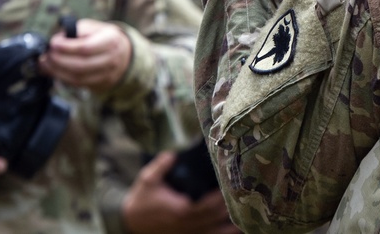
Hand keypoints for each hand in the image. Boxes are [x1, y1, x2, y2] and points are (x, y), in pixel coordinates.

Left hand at [40, 18, 131, 92]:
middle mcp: (111, 59)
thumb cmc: (104, 38)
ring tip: (46, 63)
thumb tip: (59, 38)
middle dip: (59, 60)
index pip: (86, 47)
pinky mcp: (100, 84)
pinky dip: (63, 78)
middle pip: (81, 65)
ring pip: (78, 77)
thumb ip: (77, 29)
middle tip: (47, 54)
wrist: (123, 54)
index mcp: (111, 40)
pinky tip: (54, 71)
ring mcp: (107, 74)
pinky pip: (78, 84)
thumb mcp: (94, 27)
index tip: (53, 43)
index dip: (66, 47)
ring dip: (58, 71)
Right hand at [122, 151, 239, 233]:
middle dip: (230, 207)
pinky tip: (235, 230)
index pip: (208, 205)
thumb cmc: (141, 199)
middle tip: (246, 194)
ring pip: (215, 232)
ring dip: (231, 225)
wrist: (130, 222)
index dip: (222, 197)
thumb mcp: (147, 179)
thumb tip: (172, 153)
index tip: (232, 185)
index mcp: (181, 210)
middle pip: (215, 217)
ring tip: (248, 216)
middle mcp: (187, 225)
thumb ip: (160, 166)